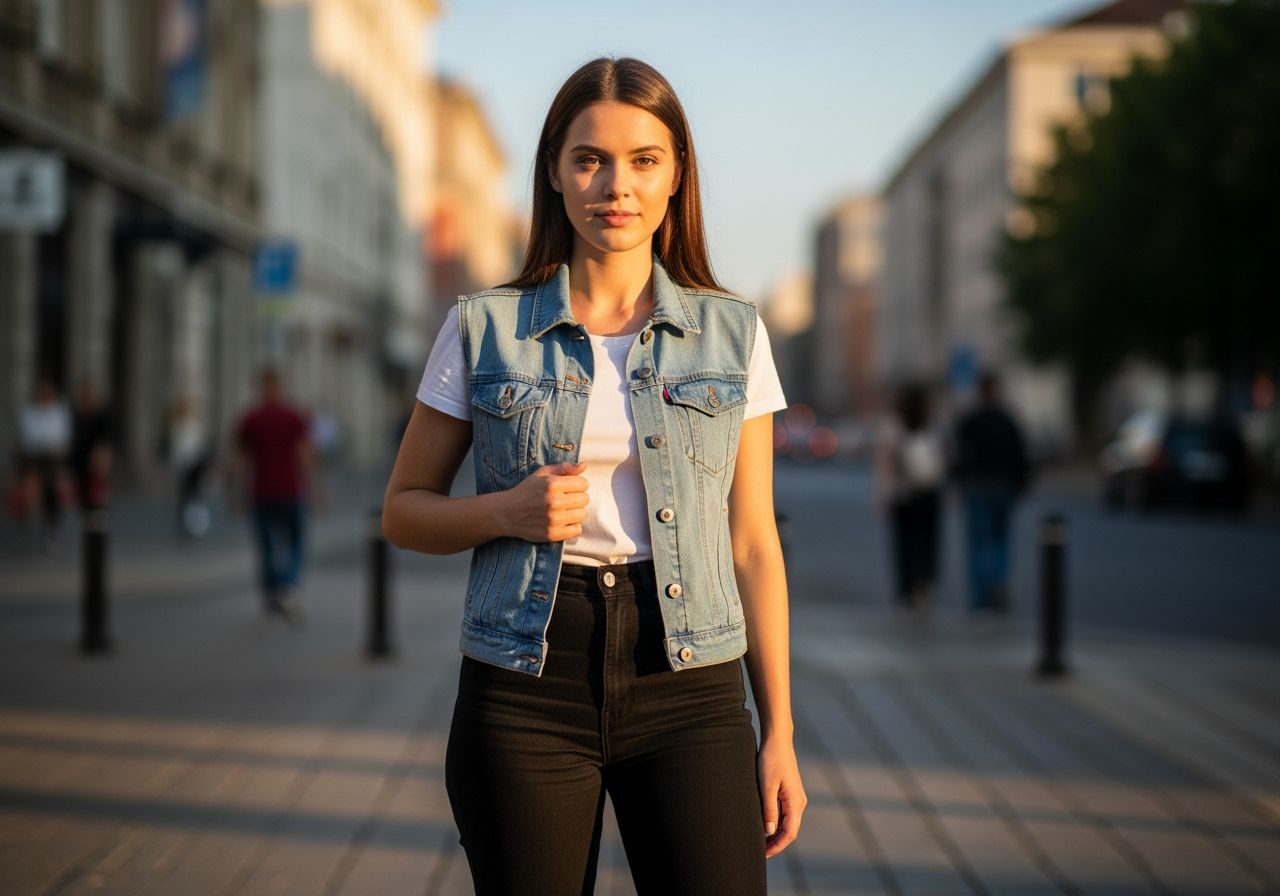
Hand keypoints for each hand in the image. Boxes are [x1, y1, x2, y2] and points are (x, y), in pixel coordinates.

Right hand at [501, 462, 588, 542]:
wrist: (506, 513)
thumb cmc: (526, 491)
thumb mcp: (542, 474)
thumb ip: (564, 468)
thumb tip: (584, 465)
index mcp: (552, 484)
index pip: (583, 484)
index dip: (578, 485)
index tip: (570, 488)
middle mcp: (553, 502)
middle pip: (585, 499)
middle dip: (578, 498)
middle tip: (566, 500)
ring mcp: (553, 519)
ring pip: (582, 515)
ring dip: (576, 512)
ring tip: (565, 511)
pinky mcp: (552, 534)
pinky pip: (576, 530)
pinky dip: (572, 527)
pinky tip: (563, 522)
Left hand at [759, 736, 805, 857]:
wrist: (778, 740)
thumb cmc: (771, 760)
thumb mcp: (766, 786)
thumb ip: (769, 809)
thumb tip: (769, 831)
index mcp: (795, 802)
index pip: (790, 833)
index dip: (777, 846)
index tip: (763, 854)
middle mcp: (799, 802)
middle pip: (789, 831)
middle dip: (775, 843)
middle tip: (758, 852)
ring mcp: (796, 798)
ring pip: (788, 823)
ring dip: (775, 834)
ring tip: (758, 842)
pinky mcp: (790, 793)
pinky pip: (785, 814)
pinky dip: (776, 823)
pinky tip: (764, 825)